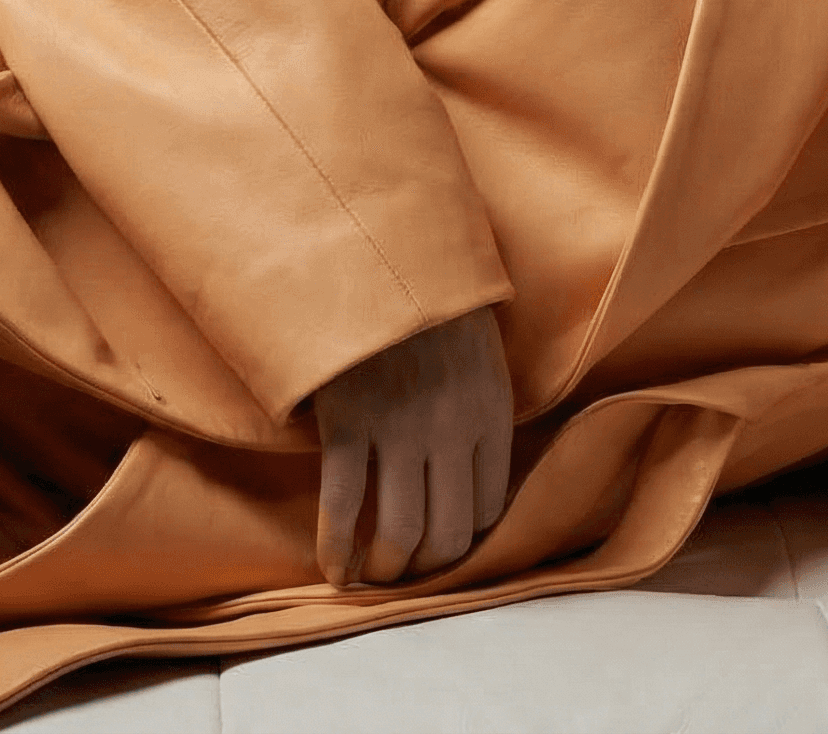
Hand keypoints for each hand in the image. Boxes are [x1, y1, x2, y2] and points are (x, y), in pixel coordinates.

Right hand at [313, 305, 513, 585]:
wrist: (379, 253)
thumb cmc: (429, 301)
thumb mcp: (479, 352)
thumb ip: (479, 408)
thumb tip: (468, 469)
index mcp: (491, 413)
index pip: (490, 508)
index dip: (467, 539)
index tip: (445, 546)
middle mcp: (452, 431)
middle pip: (448, 532)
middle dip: (427, 566)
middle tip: (408, 571)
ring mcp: (399, 430)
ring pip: (400, 532)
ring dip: (387, 568)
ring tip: (375, 575)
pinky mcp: (348, 424)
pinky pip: (342, 506)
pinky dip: (336, 549)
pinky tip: (335, 571)